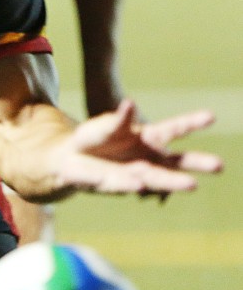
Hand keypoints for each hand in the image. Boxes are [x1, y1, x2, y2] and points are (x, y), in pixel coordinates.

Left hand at [53, 99, 222, 195]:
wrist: (68, 161)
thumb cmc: (93, 139)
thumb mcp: (105, 126)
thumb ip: (118, 120)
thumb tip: (129, 104)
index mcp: (149, 137)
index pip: (174, 129)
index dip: (191, 123)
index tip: (211, 116)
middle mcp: (148, 158)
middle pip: (177, 161)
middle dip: (197, 162)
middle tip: (220, 165)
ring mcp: (135, 174)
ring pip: (158, 180)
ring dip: (172, 182)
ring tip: (191, 185)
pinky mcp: (116, 185)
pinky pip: (124, 185)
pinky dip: (130, 184)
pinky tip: (139, 185)